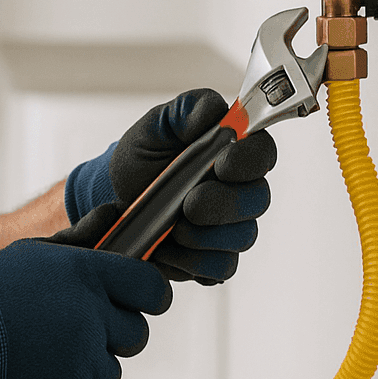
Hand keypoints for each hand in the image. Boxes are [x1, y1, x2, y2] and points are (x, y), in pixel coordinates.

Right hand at [0, 238, 170, 378]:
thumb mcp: (30, 255)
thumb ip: (79, 239)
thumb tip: (114, 212)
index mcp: (86, 274)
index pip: (153, 288)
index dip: (149, 296)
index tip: (137, 302)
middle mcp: (91, 315)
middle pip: (136, 334)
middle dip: (112, 335)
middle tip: (71, 331)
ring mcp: (83, 360)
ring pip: (110, 371)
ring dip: (85, 368)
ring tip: (43, 355)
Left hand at [61, 89, 274, 283]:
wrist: (114, 197)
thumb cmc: (142, 158)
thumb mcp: (154, 127)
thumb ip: (185, 110)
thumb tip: (214, 110)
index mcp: (233, 152)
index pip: (263, 153)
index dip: (250, 160)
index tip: (223, 163)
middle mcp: (240, 190)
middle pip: (258, 200)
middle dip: (225, 203)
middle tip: (191, 203)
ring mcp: (229, 228)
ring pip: (241, 238)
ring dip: (206, 234)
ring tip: (174, 227)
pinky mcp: (213, 259)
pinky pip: (219, 268)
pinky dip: (192, 261)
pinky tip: (168, 247)